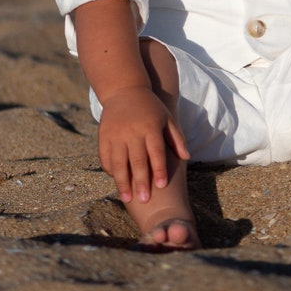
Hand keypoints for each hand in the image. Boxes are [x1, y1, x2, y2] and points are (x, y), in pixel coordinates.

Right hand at [97, 86, 188, 203]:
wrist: (124, 90)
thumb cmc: (150, 108)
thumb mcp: (166, 118)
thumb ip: (176, 138)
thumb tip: (186, 157)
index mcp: (151, 127)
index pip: (156, 152)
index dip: (159, 169)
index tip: (162, 186)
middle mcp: (133, 131)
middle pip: (138, 160)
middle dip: (141, 181)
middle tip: (144, 200)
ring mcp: (116, 134)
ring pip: (119, 162)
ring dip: (123, 182)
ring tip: (127, 198)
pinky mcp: (104, 136)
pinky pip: (105, 157)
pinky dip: (110, 170)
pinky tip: (116, 181)